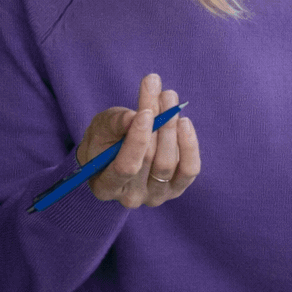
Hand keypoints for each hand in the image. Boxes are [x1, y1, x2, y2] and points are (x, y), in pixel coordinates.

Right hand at [76, 72, 199, 209]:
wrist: (115, 154)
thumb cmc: (104, 139)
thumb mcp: (102, 127)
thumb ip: (116, 123)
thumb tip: (136, 116)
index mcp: (104, 186)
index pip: (125, 167)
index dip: (137, 139)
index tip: (145, 111)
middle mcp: (131, 197)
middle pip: (151, 161)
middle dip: (159, 123)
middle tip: (164, 94)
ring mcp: (155, 196)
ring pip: (170, 163)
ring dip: (173, 127)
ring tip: (170, 98)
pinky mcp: (176, 189)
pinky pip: (189, 170)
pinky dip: (189, 145)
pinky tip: (184, 122)